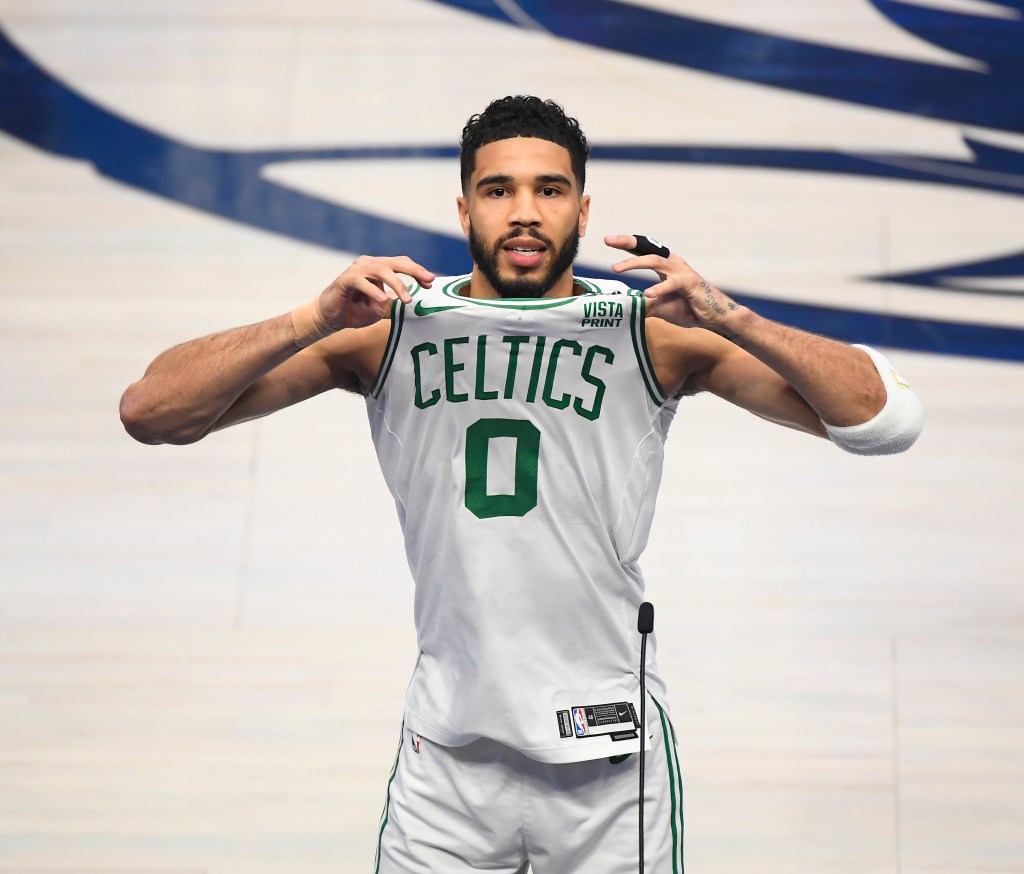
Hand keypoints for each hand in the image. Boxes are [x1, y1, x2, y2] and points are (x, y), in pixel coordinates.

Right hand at [319, 255, 434, 329]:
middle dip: (414, 271)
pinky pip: (361, 282)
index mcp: (378, 267)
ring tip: (407, 299)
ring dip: (397, 284)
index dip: (417, 271)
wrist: (329, 318)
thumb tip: (416, 306)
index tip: (430, 283)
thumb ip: (395, 304)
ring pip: (380, 270)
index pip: (401, 264)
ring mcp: (356, 270)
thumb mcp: (381, 309)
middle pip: (394, 262)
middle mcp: (368, 264)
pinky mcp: (345, 280)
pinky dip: (373, 291)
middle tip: (428, 281)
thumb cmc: (355, 311)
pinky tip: (382, 301)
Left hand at [605, 235, 742, 331]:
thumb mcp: (661, 306)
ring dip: (634, 263)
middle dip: (627, 242)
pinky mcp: (689, 283)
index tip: (608, 240)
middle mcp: (672, 263)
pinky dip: (658, 289)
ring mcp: (681, 271)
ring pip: (654, 261)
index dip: (626, 244)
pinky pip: (671, 284)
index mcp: (666, 265)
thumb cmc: (689, 309)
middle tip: (608, 240)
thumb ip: (645, 305)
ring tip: (616, 267)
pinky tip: (646, 294)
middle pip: (647, 248)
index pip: (643, 250)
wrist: (715, 316)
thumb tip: (627, 308)